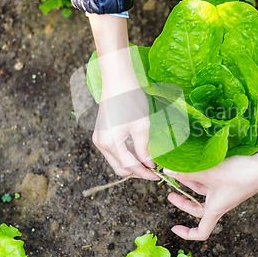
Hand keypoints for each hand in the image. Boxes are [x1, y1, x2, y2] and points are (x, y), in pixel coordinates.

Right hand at [88, 13, 158, 180]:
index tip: (158, 176)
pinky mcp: (100, 133)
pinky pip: (113, 152)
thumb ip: (144, 149)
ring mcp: (99, 139)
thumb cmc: (130, 100)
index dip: (145, 173)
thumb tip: (150, 165)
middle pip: (120, 168)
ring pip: (116, 161)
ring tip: (148, 163)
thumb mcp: (142, 126)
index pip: (130, 166)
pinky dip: (125, 156)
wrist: (117, 80)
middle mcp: (101, 144)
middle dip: (137, 172)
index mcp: (110, 143)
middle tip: (154, 171)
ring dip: (131, 165)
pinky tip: (138, 153)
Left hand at [163, 119, 257, 239]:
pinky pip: (210, 183)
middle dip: (183, 203)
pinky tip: (193, 164)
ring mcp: (225, 193)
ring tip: (177, 172)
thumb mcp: (209, 173)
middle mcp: (220, 204)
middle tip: (170, 194)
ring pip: (203, 193)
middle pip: (198, 210)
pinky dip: (200, 176)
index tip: (174, 227)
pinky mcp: (229, 182)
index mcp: (215, 210)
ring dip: (190, 185)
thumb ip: (187, 172)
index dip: (187, 233)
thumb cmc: (239, 175)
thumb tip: (167, 171)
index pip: (201, 232)